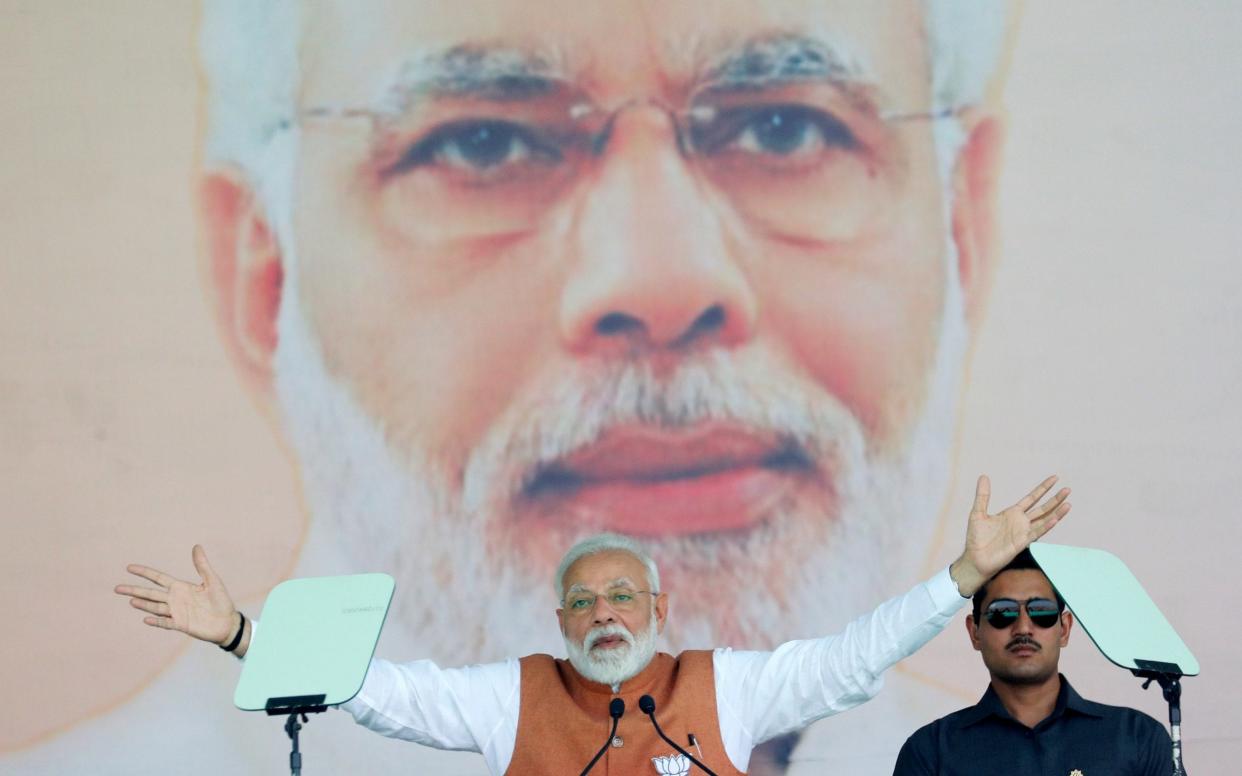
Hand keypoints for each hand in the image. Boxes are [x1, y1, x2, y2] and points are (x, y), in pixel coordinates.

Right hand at [114, 545, 238, 645]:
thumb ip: (202, 565)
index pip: (158, 578)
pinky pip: (166, 623)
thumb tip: (196, 546)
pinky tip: (147, 619)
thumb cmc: (220, 600)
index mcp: (180, 587)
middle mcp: (175, 599)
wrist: (227, 622)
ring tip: (131, 600)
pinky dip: (157, 621)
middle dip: (135, 590)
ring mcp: (176, 612)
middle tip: (117, 588)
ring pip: (156, 607)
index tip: (129, 567)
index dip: (144, 572)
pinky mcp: (181, 625)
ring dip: (144, 604)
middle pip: (151, 593)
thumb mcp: (212, 580)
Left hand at [950, 475, 1070, 595]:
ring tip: (1068, 503)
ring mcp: (1023, 532)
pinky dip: (1046, 526)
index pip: (1032, 498)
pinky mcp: (1022, 542)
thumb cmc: (976, 538)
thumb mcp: (978, 512)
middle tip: (1067, 489)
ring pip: (1044, 520)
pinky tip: (1055, 518)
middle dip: (1055, 499)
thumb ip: (983, 495)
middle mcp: (1021, 522)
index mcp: (1012, 513)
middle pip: (1042, 508)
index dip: (1043, 489)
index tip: (1055, 479)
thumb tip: (983, 476)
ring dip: (1056, 512)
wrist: (975, 558)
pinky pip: (1037, 532)